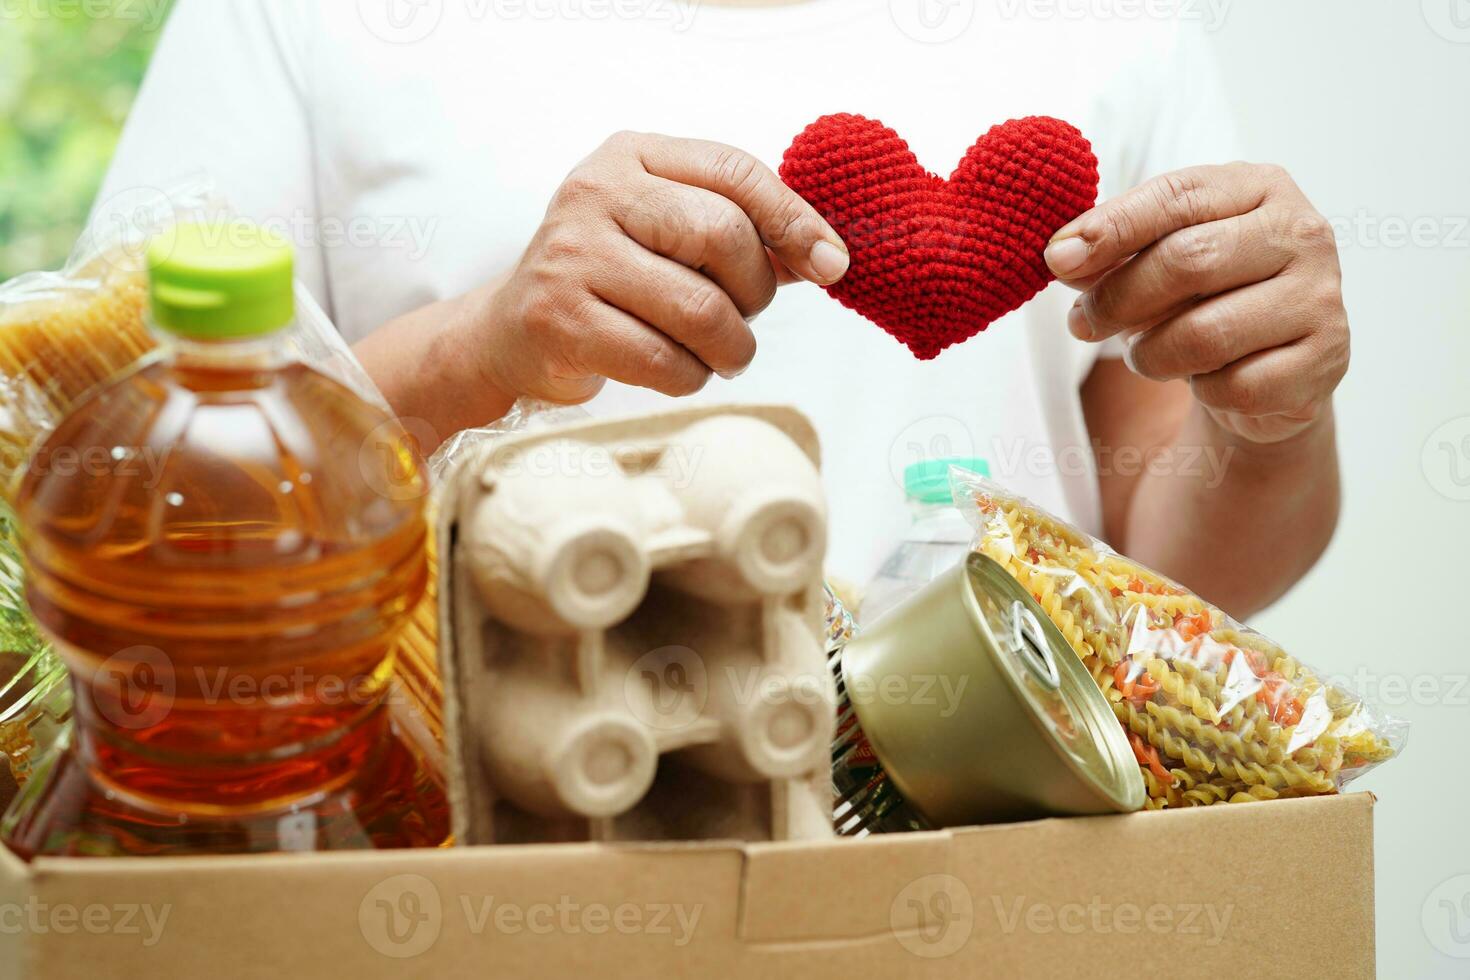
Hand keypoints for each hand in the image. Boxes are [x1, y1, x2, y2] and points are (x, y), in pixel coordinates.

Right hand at [467, 131, 849, 404]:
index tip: (832, 264)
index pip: (735, 172)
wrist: (513, 330)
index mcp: (632, 155)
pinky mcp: (559, 320)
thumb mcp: (668, 233)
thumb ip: (743, 233)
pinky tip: (680, 370)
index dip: (794, 221)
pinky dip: (690, 377)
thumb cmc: (613, 278)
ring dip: (730, 347)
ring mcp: (572, 255)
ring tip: (720, 354)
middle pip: (722, 235)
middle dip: (755, 292)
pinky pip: (664, 361)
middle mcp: (596, 193)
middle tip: (744, 318)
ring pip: (699, 309)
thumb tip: (827, 256)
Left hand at [1044, 163, 1348, 444]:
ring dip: (1154, 354)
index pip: (1179, 195)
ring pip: (1205, 333)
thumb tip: (1060, 255)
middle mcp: (1302, 232)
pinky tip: (1206, 378)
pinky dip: (1203, 390)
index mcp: (1260, 187)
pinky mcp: (1325, 361)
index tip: (1056, 258)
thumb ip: (1109, 252)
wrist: (1274, 364)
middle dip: (1118, 298)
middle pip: (1187, 261)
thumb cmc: (1206, 296)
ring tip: (1147, 354)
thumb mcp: (1156, 260)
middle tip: (1082, 323)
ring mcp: (1321, 296)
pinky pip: (1234, 386)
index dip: (1111, 227)